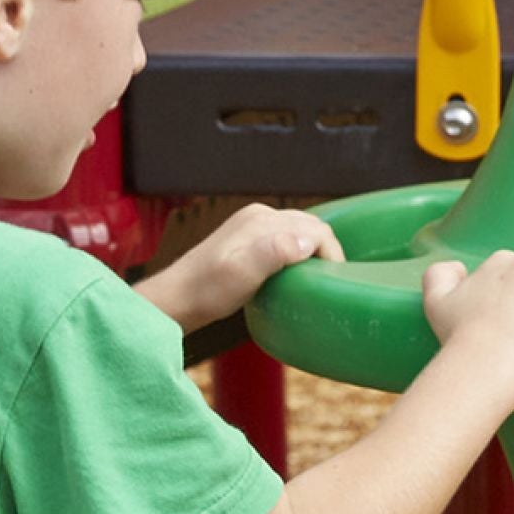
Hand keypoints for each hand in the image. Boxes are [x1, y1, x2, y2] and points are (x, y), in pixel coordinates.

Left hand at [140, 203, 344, 337]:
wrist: (178, 297)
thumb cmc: (208, 291)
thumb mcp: (242, 274)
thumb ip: (274, 252)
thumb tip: (307, 241)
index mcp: (262, 221)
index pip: (315, 229)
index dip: (332, 255)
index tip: (335, 283)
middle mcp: (260, 216)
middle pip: (310, 226)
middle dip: (327, 252)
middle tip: (331, 284)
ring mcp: (253, 224)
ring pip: (299, 231)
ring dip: (314, 252)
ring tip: (316, 280)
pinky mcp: (249, 237)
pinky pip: (285, 238)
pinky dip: (299, 253)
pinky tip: (295, 274)